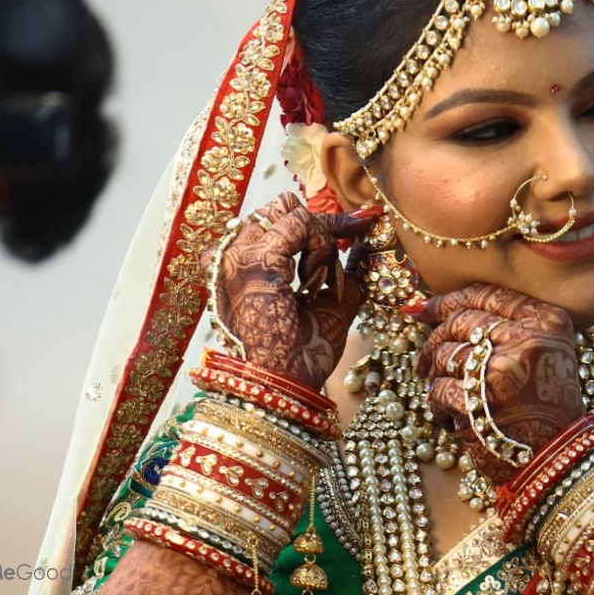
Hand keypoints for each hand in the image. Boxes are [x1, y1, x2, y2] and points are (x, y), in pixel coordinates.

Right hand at [215, 193, 376, 390]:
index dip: (319, 223)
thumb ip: (342, 274)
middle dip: (318, 229)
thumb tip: (364, 245)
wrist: (283, 384)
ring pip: (289, 212)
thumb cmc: (299, 357)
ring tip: (318, 283)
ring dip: (317, 240)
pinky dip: (320, 244)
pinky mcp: (253, 260)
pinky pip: (298, 225)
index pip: (276, 222)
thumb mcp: (327, 306)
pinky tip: (318, 279)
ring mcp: (236, 256)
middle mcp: (229, 257)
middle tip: (339, 257)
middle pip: (279, 209)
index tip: (358, 223)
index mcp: (238, 268)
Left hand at [416, 284, 581, 487]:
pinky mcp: (477, 401)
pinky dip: (437, 405)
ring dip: (436, 376)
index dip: (448, 300)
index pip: (487, 295)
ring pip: (445, 355)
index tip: (423, 308)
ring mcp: (500, 370)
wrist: (557, 462)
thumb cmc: (546, 411)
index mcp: (547, 323)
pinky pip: (438, 390)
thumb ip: (507, 328)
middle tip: (425, 360)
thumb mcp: (545, 355)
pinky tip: (450, 417)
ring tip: (447, 394)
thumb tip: (437, 308)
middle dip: (434, 341)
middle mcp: (527, 340)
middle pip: (460, 322)